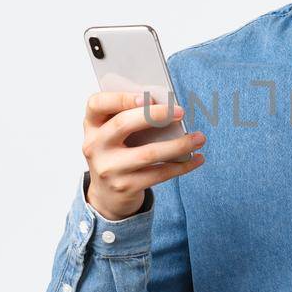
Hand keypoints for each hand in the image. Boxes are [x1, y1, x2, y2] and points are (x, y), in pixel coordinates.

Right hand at [82, 91, 206, 219]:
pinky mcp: (125, 186)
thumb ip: (128, 118)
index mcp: (92, 126)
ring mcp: (109, 168)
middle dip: (155, 115)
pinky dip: (182, 166)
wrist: (107, 195)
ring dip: (179, 145)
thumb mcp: (112, 135)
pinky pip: (159, 174)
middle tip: (180, 112)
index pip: (96, 104)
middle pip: (123, 124)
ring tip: (199, 138)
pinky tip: (196, 158)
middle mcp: (95, 146)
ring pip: (148, 153)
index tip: (145, 95)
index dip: (119, 98)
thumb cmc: (117, 154)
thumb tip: (167, 105)